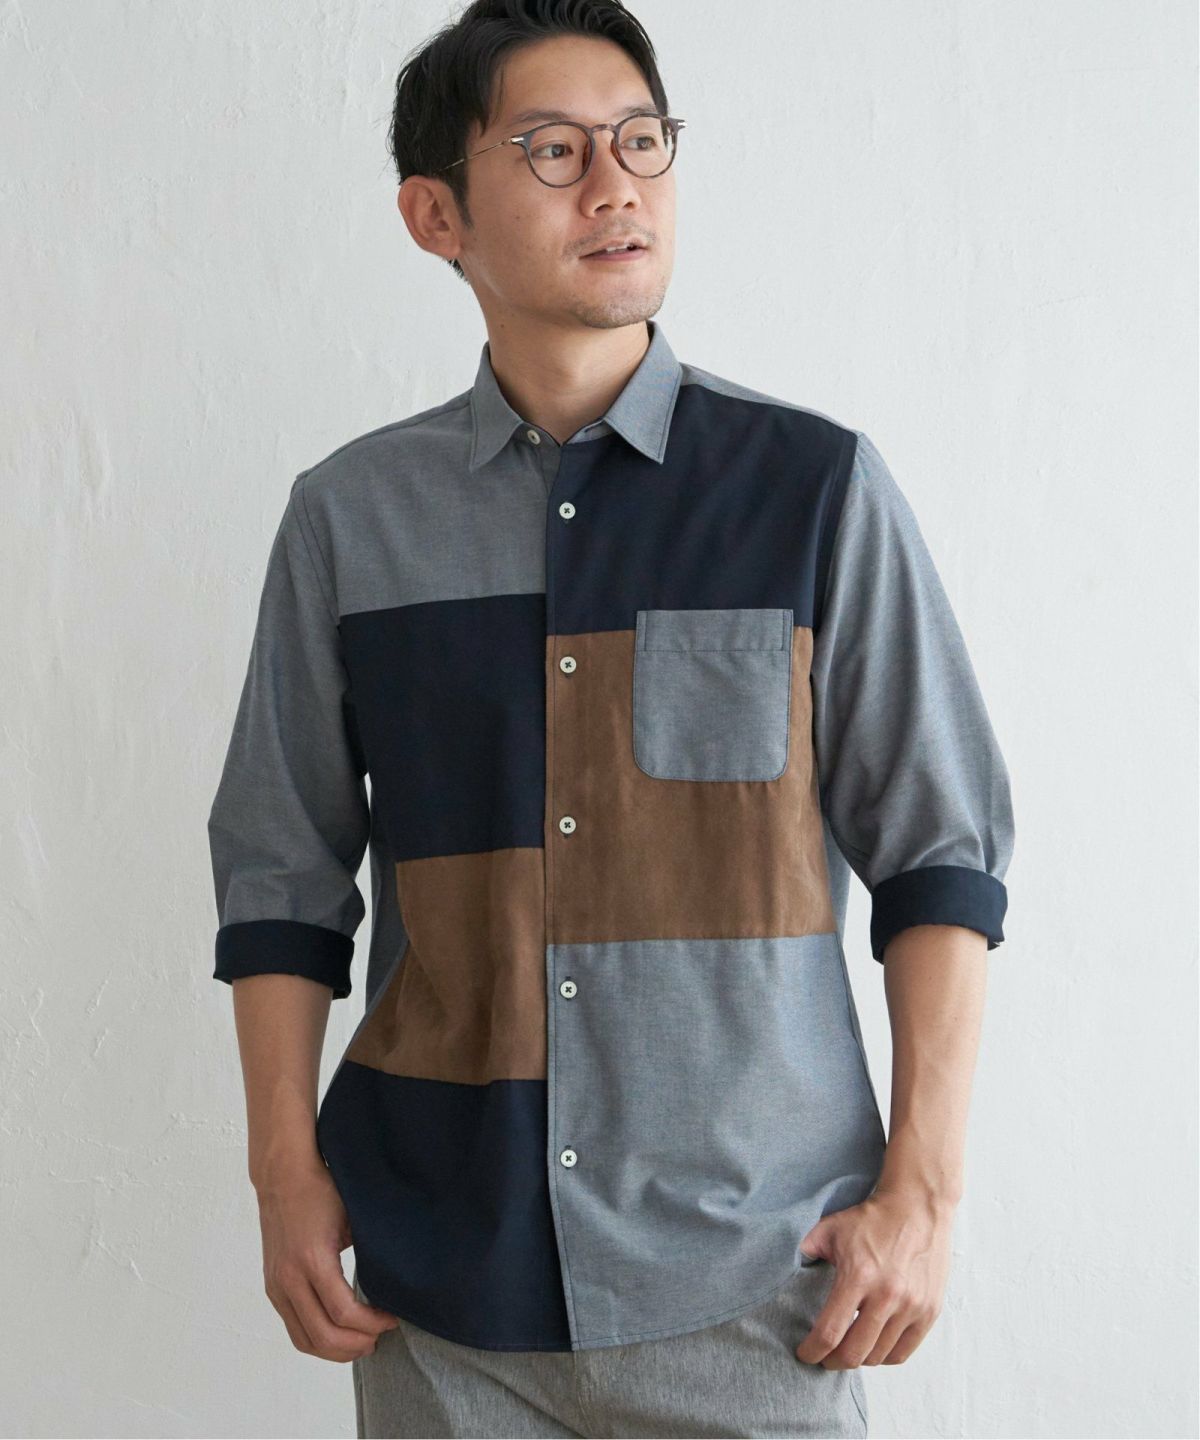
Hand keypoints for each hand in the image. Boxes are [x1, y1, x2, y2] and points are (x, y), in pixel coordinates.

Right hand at [255, 1155, 400, 1361]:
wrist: (282, 1176)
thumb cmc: (322, 1192)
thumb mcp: (353, 1218)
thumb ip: (368, 1253)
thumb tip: (395, 1283)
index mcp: (312, 1259)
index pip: (344, 1312)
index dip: (373, 1324)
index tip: (393, 1318)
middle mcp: (289, 1278)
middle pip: (324, 1336)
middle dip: (356, 1344)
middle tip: (380, 1338)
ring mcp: (277, 1286)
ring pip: (305, 1340)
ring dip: (336, 1351)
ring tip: (362, 1343)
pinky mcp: (273, 1288)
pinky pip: (294, 1329)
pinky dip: (317, 1340)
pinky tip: (339, 1334)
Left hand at [793, 1187, 953, 1367]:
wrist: (918, 1206)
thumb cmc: (872, 1219)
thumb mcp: (831, 1227)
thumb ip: (804, 1248)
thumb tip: (778, 1266)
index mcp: (859, 1275)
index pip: (830, 1332)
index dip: (813, 1350)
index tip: (804, 1353)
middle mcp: (888, 1295)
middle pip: (855, 1353)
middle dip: (833, 1362)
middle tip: (824, 1358)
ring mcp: (912, 1305)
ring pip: (878, 1356)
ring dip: (859, 1359)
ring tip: (847, 1350)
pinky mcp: (929, 1311)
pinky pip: (903, 1352)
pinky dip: (884, 1356)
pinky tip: (873, 1347)